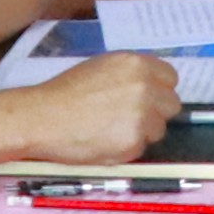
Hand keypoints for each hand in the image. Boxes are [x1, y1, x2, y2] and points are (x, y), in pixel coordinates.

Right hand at [11, 48, 178, 173]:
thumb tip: (152, 86)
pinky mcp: (133, 142)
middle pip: (171, 105)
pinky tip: (103, 140)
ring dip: (141, 132)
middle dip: (155, 112)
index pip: (170, 78)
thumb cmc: (65, 92)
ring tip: (110, 129)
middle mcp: (145, 88)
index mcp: (137, 65)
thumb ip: (131, 74)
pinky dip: (126, 148)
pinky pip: (140, 148)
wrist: (42, 117)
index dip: (159, 89)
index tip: (149, 98)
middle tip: (130, 117)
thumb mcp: (102, 67)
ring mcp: (141, 116)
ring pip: (158, 129)